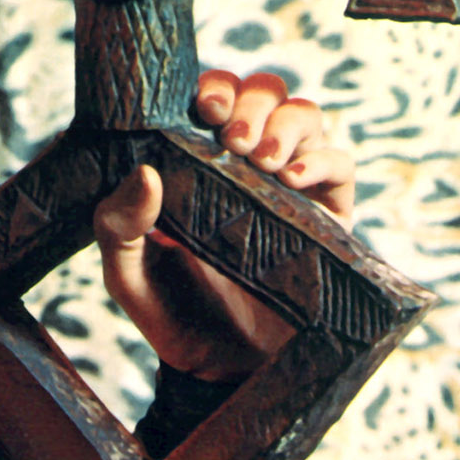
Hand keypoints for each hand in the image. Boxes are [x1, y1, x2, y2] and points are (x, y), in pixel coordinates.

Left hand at [93, 71, 354, 382]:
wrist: (220, 371)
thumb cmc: (170, 313)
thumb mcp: (126, 272)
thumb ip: (118, 224)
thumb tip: (144, 173)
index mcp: (196, 160)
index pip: (212, 96)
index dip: (213, 87)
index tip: (204, 108)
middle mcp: (246, 163)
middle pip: (263, 92)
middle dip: (250, 102)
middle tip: (232, 141)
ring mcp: (291, 186)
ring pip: (305, 116)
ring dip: (285, 124)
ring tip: (263, 161)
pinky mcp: (329, 217)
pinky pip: (341, 165)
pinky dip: (322, 159)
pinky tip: (293, 180)